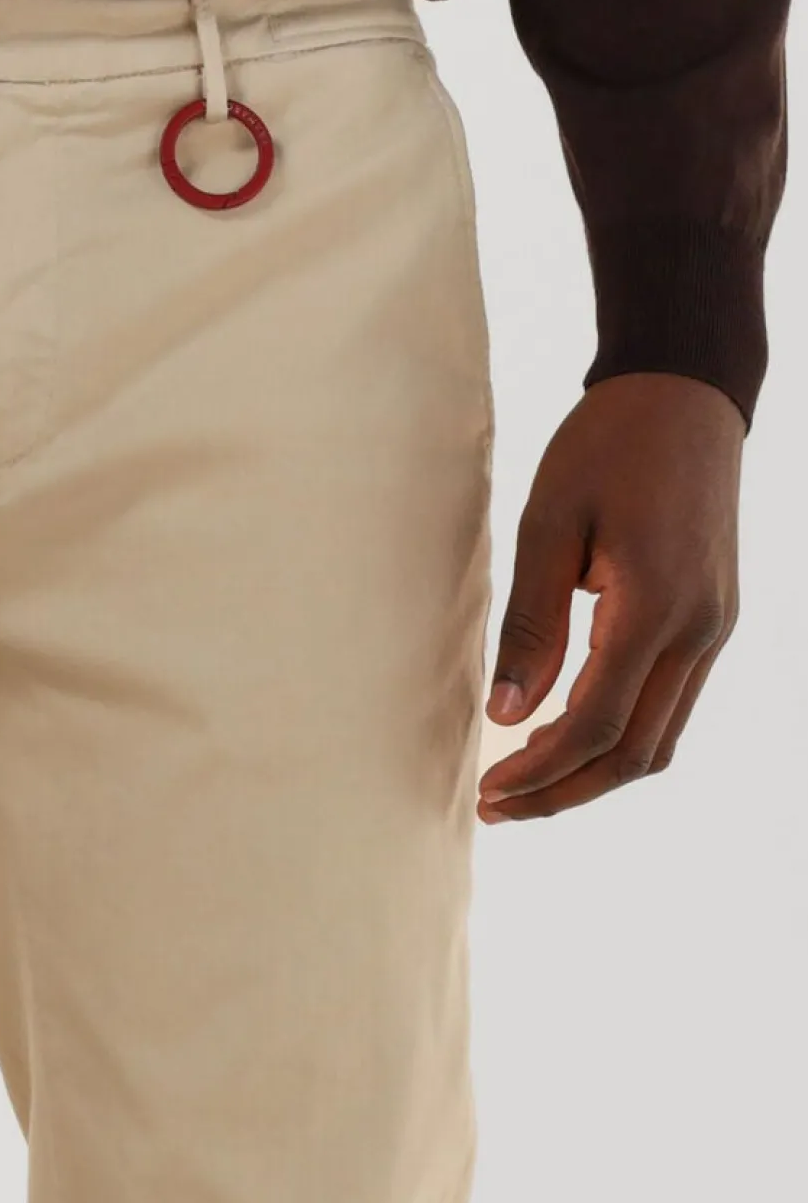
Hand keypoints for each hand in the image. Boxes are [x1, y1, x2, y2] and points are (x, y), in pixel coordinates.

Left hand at [477, 371, 744, 822]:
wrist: (684, 394)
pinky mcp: (712, 621)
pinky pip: (671, 705)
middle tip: (499, 809)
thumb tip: (506, 712)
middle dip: (566, 792)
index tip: (489, 792)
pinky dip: (621, 736)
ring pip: (661, 739)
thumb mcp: (548, 523)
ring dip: (595, 772)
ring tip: (527, 779)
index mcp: (655, 605)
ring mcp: (714, 629)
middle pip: (637, 752)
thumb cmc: (607, 446)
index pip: (597, 723)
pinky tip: (569, 734)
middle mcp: (698, 630)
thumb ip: (532, 624)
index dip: (541, 770)